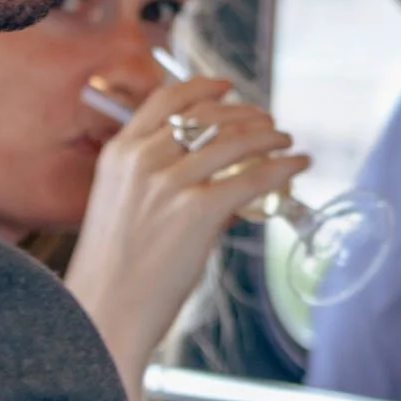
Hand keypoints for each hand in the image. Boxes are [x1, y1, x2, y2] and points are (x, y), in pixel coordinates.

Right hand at [64, 77, 308, 400]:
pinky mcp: (198, 211)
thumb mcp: (122, 206)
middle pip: (209, 115)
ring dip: (272, 137)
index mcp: (119, 154)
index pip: (166, 100)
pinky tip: (298, 166)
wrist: (102, 315)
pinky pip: (255, 177)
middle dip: (247, 114)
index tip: (227, 85)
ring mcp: (169, 183)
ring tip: (288, 142)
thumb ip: (159, 179)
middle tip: (269, 123)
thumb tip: (218, 172)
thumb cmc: (114, 271)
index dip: (203, 86)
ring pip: (237, 141)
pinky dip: (284, 167)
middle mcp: (141, 160)